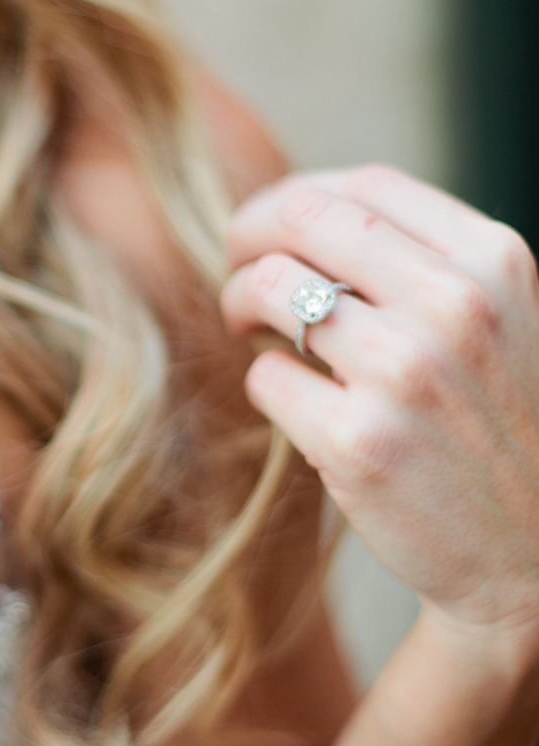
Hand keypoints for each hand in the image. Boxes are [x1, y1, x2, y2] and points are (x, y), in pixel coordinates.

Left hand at [220, 165, 538, 669]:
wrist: (534, 560)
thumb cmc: (500, 428)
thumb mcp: (501, 321)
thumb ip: (425, 261)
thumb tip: (303, 214)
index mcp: (495, 262)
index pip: (365, 185)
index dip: (300, 200)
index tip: (275, 229)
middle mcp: (454, 306)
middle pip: (302, 219)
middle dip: (248, 236)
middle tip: (236, 267)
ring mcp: (406, 373)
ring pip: (269, 290)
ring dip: (240, 303)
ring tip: (251, 329)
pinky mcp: (359, 442)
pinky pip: (265, 377)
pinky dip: (264, 380)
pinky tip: (292, 397)